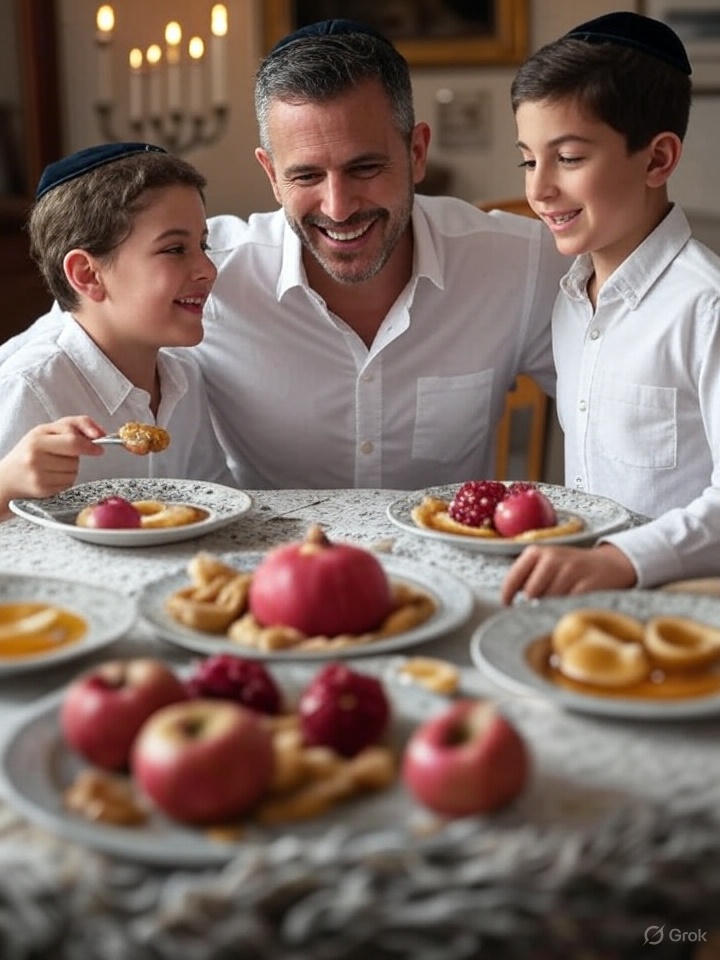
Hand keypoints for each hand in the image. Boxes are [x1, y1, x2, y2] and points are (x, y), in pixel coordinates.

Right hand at [0, 416, 104, 516]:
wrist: (7, 478)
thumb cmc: (29, 452)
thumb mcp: (46, 432)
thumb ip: (73, 426)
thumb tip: (100, 433)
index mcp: (37, 437)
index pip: (73, 439)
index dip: (90, 442)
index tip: (99, 446)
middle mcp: (35, 455)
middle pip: (75, 454)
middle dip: (83, 453)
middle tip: (86, 452)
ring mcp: (38, 474)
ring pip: (74, 470)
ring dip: (72, 468)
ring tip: (55, 466)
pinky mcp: (42, 489)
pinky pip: (68, 483)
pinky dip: (66, 480)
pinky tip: (52, 477)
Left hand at [501, 543, 637, 605]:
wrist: (609, 564)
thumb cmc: (569, 568)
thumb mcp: (546, 564)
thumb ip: (528, 578)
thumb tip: (511, 602)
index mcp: (537, 552)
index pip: (514, 576)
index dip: (507, 594)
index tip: (506, 605)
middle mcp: (553, 558)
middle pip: (531, 592)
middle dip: (533, 603)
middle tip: (539, 607)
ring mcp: (572, 570)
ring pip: (550, 599)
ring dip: (550, 607)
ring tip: (557, 603)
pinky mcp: (588, 584)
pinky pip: (569, 603)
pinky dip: (566, 609)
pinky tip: (569, 606)